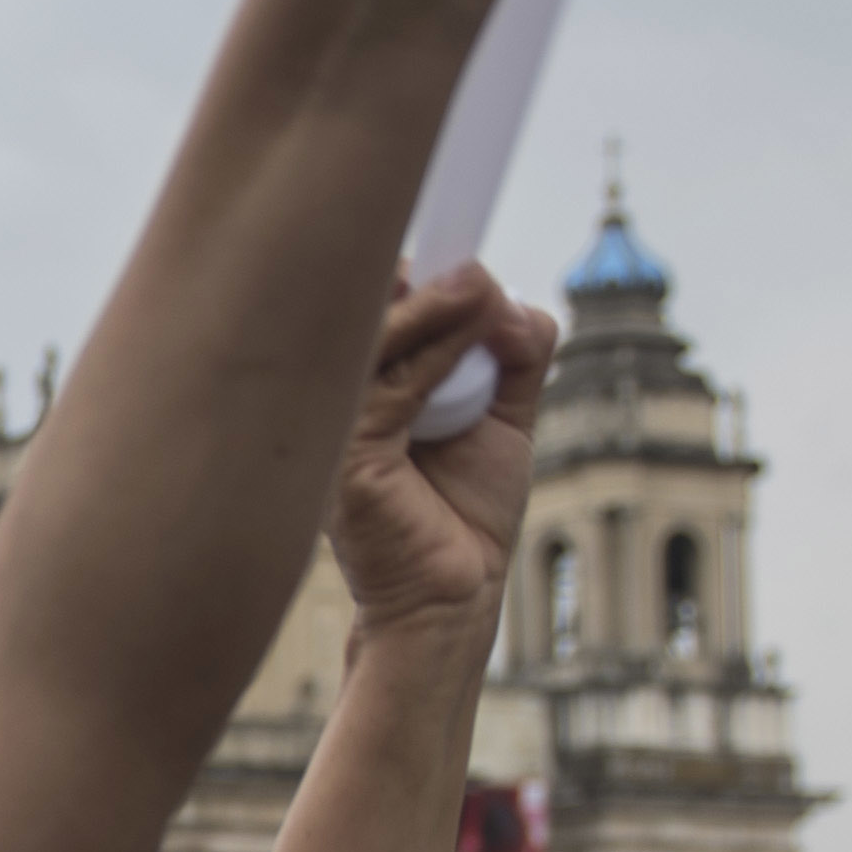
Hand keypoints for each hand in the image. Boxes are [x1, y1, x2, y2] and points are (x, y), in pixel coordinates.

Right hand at [328, 265, 554, 641]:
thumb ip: (512, 352)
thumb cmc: (467, 511)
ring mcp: (338, 428)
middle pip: (368, 310)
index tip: (464, 258)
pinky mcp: (350, 458)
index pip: (375, 305)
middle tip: (477, 269)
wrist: (456, 593)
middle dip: (426, 278)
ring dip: (438, 304)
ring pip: (378, 338)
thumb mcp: (505, 414)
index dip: (416, 273)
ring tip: (482, 288)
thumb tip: (509, 299)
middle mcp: (341, 401)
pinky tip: (476, 329)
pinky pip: (394, 385)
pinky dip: (440, 349)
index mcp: (365, 383)